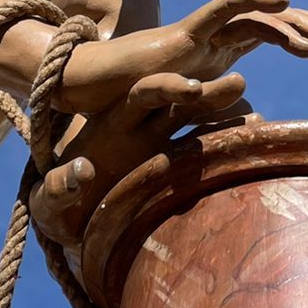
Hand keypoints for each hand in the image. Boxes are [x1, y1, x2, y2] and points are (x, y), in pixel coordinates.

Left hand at [29, 71, 256, 246]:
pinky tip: (253, 147)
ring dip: (226, 118)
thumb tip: (84, 171)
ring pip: (201, 124)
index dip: (165, 87)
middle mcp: (145, 128)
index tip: (189, 89)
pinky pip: (208, 152)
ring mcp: (165, 147)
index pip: (142, 93)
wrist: (76, 224)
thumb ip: (62, 185)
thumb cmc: (60, 207)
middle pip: (180, 102)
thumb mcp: (51, 198)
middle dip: (207, 94)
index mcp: (114, 123)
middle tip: (238, 83)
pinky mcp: (177, 170)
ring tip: (256, 120)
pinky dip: (228, 146)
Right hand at [54, 0, 307, 114]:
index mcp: (214, 56)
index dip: (295, 34)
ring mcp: (200, 35)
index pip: (263, 37)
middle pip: (265, 24)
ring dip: (289, 25)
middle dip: (302, 25)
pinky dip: (254, 1)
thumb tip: (259, 125)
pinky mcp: (185, 34)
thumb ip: (220, 114)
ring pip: (253, 18)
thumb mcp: (188, 116)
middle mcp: (211, 41)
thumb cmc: (132, 108)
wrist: (91, 98)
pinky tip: (283, 2)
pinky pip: (224, 10)